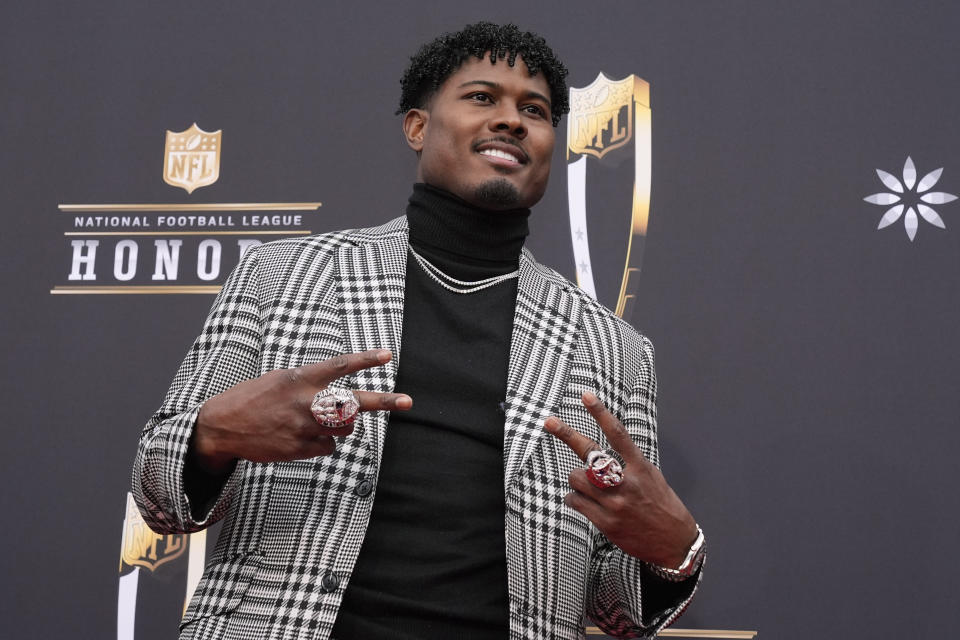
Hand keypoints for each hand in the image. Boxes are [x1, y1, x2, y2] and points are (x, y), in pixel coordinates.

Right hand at [192, 350, 411, 472]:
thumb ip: (311, 384)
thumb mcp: (281, 380)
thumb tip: (342, 399)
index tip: (387, 356)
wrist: (222, 428)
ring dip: (343, 423)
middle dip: (383, 402)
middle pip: (353, 403)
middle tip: (407, 401)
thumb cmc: (253, 398)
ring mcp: (305, 428)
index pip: (339, 367)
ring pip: (346, 427)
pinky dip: (324, 441)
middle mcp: (306, 403)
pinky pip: (329, 446)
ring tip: (318, 418)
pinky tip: (301, 436)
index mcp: (300, 379)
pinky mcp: (301, 449)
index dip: (365, 360)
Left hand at [544, 391, 696, 567]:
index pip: (618, 434)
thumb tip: (606, 452)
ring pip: (577, 479)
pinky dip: (575, 498)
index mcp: (640, 468)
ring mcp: (614, 504)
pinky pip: (575, 501)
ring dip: (577, 479)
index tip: (586, 396)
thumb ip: (630, 463)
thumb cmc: (663, 506)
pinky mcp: (606, 522)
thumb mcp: (653, 477)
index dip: (600, 413)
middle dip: (567, 434)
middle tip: (550, 421)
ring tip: (588, 485)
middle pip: (590, 454)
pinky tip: (584, 501)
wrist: (674, 544)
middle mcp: (626, 483)